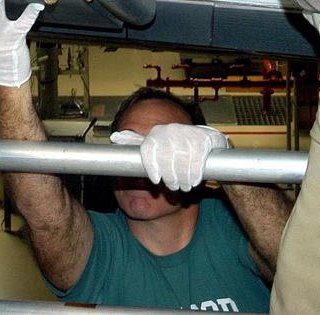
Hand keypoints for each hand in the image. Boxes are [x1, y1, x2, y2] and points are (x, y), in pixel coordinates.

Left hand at [109, 123, 229, 190]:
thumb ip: (135, 142)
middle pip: (165, 159)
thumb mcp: (155, 143)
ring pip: (181, 162)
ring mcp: (187, 134)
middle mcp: (170, 131)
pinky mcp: (202, 140)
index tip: (156, 181)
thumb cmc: (175, 146)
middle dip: (169, 178)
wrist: (205, 138)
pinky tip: (193, 181)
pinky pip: (196, 161)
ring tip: (184, 187)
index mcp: (156, 133)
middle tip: (173, 188)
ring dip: (182, 179)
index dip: (152, 168)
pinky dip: (194, 175)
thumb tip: (115, 137)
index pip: (148, 151)